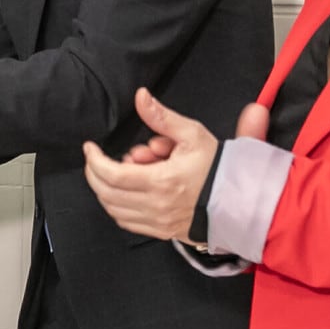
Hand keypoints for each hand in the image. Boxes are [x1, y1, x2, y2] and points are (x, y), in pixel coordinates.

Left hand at [81, 88, 219, 241]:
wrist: (239, 199)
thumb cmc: (217, 167)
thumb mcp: (191, 134)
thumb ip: (161, 117)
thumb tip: (141, 96)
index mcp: (161, 181)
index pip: (112, 174)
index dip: (94, 160)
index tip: (90, 148)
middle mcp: (156, 205)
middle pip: (107, 193)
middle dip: (95, 173)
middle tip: (97, 158)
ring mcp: (158, 222)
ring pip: (114, 209)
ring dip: (106, 190)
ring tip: (118, 171)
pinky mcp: (162, 232)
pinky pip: (127, 222)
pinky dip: (118, 206)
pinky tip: (125, 191)